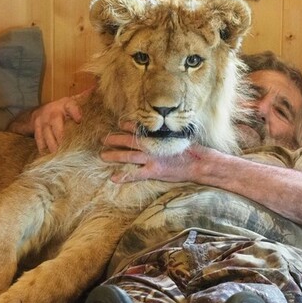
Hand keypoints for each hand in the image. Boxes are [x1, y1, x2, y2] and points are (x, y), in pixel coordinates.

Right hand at [28, 88, 91, 152]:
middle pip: (56, 124)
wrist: (40, 112)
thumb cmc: (62, 109)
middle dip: (60, 136)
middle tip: (66, 147)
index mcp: (65, 104)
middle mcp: (52, 112)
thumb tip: (97, 88)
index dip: (75, 111)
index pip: (70, 105)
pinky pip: (39, 140)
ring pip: (46, 134)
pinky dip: (43, 149)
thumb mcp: (72, 102)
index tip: (79, 119)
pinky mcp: (36, 130)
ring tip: (58, 155)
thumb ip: (84, 98)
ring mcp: (42, 122)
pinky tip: (47, 157)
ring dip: (52, 145)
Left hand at [100, 124, 215, 183]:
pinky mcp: (154, 171)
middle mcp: (152, 146)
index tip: (119, 124)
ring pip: (128, 156)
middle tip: (103, 139)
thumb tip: (159, 130)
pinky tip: (114, 178)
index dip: (127, 126)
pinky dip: (124, 176)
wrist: (199, 163)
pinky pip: (135, 174)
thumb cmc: (191, 149)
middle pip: (129, 141)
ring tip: (102, 155)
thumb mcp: (178, 138)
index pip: (139, 129)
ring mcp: (151, 159)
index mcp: (157, 136)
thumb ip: (166, 135)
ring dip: (114, 155)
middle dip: (115, 139)